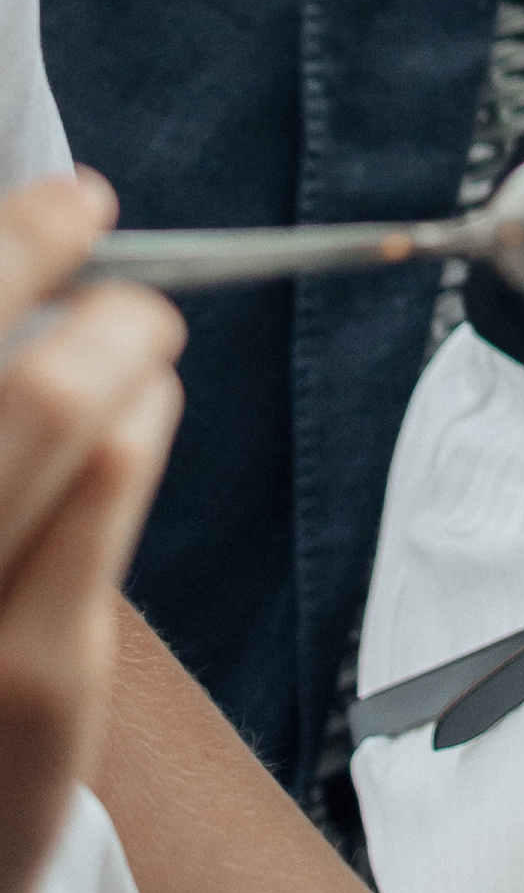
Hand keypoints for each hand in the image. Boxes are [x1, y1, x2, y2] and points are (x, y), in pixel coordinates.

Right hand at [0, 172, 182, 892]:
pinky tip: (142, 415)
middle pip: (5, 377)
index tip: (69, 203)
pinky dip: (134, 434)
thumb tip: (34, 299)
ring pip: (45, 413)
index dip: (10, 243)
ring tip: (139, 337)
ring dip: (117, 344)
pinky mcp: (31, 689)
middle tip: (107, 256)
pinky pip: (99, 519)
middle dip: (58, 274)